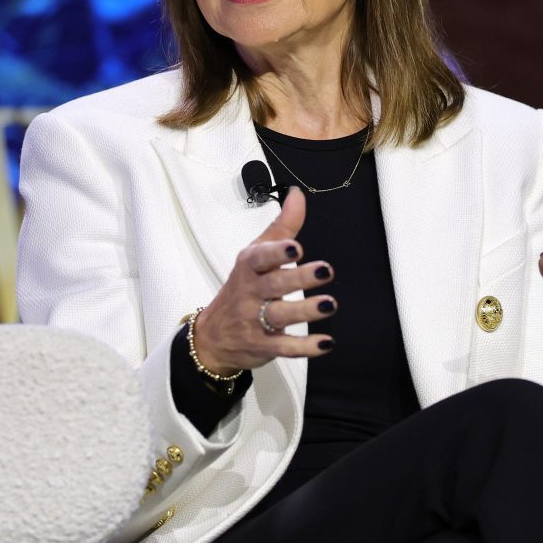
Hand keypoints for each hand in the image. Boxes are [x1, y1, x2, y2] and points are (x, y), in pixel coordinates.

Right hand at [191, 188, 336, 374]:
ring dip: (306, 311)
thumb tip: (297, 194)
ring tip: (329, 304)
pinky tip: (326, 343)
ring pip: (281, 315)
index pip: (260, 257)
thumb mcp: (255, 254)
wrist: (213, 336)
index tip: (294, 247)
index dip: (276, 252)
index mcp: (249, 267)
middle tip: (326, 271)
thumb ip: (281, 226)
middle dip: (299, 278)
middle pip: (274, 285)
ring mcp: (255, 321)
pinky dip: (305, 347)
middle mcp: (251, 293)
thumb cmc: (242, 287)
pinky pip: (284, 347)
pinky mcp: (264, 346)